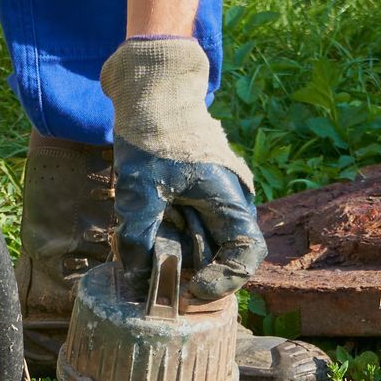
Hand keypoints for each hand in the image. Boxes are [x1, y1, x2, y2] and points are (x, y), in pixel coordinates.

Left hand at [100, 37, 261, 302]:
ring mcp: (212, 201)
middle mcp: (228, 203)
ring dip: (171, 249)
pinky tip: (143, 225)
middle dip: (185, 266)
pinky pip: (185, 229)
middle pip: (217, 255)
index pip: (246, 256)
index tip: (190, 290)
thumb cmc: (155, 132)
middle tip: (150, 269)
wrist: (154, 90)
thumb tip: (135, 283)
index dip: (223, 281)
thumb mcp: (139, 188)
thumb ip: (139, 236)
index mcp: (230, 198)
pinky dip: (164, 235)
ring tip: (143, 234)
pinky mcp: (195, 198)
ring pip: (198, 244)